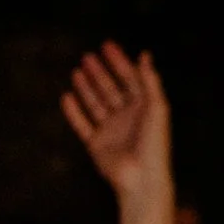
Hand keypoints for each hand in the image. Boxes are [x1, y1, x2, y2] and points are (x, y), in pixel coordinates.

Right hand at [61, 41, 171, 196]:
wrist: (141, 177)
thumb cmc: (154, 143)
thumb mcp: (157, 107)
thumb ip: (150, 81)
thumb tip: (144, 55)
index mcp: (143, 107)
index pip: (129, 79)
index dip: (119, 62)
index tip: (107, 46)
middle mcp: (126, 117)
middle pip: (110, 89)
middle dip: (100, 72)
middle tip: (88, 56)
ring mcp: (110, 130)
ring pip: (95, 104)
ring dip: (86, 87)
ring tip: (77, 71)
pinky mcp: (96, 144)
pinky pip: (82, 124)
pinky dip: (73, 112)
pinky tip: (66, 97)